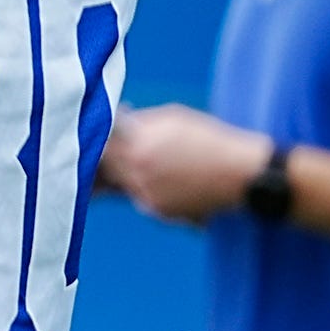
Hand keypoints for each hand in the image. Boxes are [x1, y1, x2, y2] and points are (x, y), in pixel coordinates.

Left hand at [97, 103, 272, 223]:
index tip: (87, 138)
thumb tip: (115, 121)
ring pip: (122, 185)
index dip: (91, 142)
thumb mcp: (172, 118)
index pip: (97, 147)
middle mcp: (136, 174)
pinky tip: (169, 178)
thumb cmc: (209, 139)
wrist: (242, 174)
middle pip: (102, 170)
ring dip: (126, 175)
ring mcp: (146, 196)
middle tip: (106, 155)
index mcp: (136, 147)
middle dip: (103, 162)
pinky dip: (147, 189)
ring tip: (153, 163)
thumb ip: (139, 122)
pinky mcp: (159, 212)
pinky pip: (141, 198)